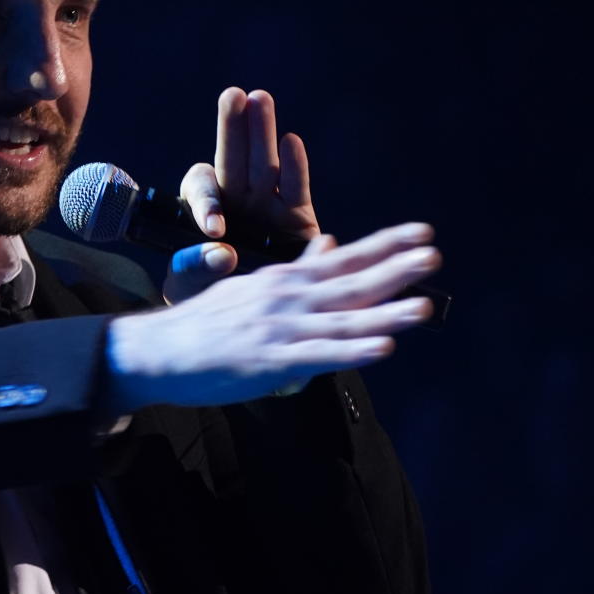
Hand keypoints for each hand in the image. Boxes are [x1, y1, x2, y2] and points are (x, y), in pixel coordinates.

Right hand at [109, 223, 439, 411]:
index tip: (422, 233)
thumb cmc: (207, 321)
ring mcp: (280, 328)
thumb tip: (332, 243)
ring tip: (423, 305)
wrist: (160, 348)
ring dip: (385, 313)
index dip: (384, 245)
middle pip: (350, 283)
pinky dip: (352, 351)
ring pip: (342, 320)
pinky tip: (382, 348)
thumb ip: (296, 268)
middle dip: (395, 270)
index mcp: (285, 279)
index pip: (344, 257)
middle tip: (433, 257)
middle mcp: (286, 297)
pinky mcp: (270, 360)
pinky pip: (319, 355)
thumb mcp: (252, 285)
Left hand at [164, 88, 319, 303]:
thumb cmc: (204, 294)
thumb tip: (222, 254)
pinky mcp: (296, 218)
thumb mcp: (188, 285)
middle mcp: (235, 201)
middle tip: (233, 96)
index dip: (208, 202)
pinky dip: (295, 166)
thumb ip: (197, 268)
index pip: (203, 190)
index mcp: (203, 210)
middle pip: (232, 159)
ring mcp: (266, 205)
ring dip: (263, 132)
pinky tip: (291, 141)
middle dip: (233, 128)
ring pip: (264, 164)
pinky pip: (295, 188)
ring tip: (260, 99)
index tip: (215, 227)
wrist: (244, 317)